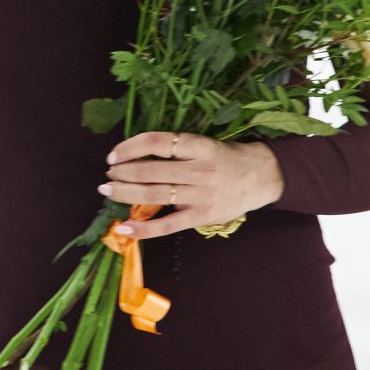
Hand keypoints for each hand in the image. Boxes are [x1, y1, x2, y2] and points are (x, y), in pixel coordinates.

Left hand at [98, 132, 283, 240]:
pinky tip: (124, 228)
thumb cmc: (226, 158)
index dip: (130, 147)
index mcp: (198, 146)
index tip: (114, 154)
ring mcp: (200, 195)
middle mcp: (198, 169)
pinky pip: (167, 224)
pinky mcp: (201, 216)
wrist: (261, 177)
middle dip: (123, 172)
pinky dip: (144, 228)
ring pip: (154, 195)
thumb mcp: (204, 145)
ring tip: (108, 190)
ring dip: (125, 193)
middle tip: (108, 174)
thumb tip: (136, 159)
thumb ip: (177, 152)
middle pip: (151, 170)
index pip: (157, 142)